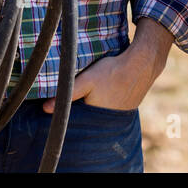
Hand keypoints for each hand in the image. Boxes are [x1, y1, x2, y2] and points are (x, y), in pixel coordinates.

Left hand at [40, 19, 171, 113]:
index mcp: (95, 119)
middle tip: (75, 100)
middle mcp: (107, 123)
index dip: (67, 117)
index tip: (58, 110)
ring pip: (97, 117)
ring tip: (90, 97)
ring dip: (91, 110)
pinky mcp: (125, 110)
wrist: (143, 64)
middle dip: (79, 114)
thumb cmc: (113, 71)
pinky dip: (103, 106)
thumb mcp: (87, 80)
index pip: (75, 124)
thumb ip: (68, 92)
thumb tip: (45, 109)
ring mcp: (117, 118)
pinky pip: (108, 111)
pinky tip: (104, 95)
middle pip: (86, 121)